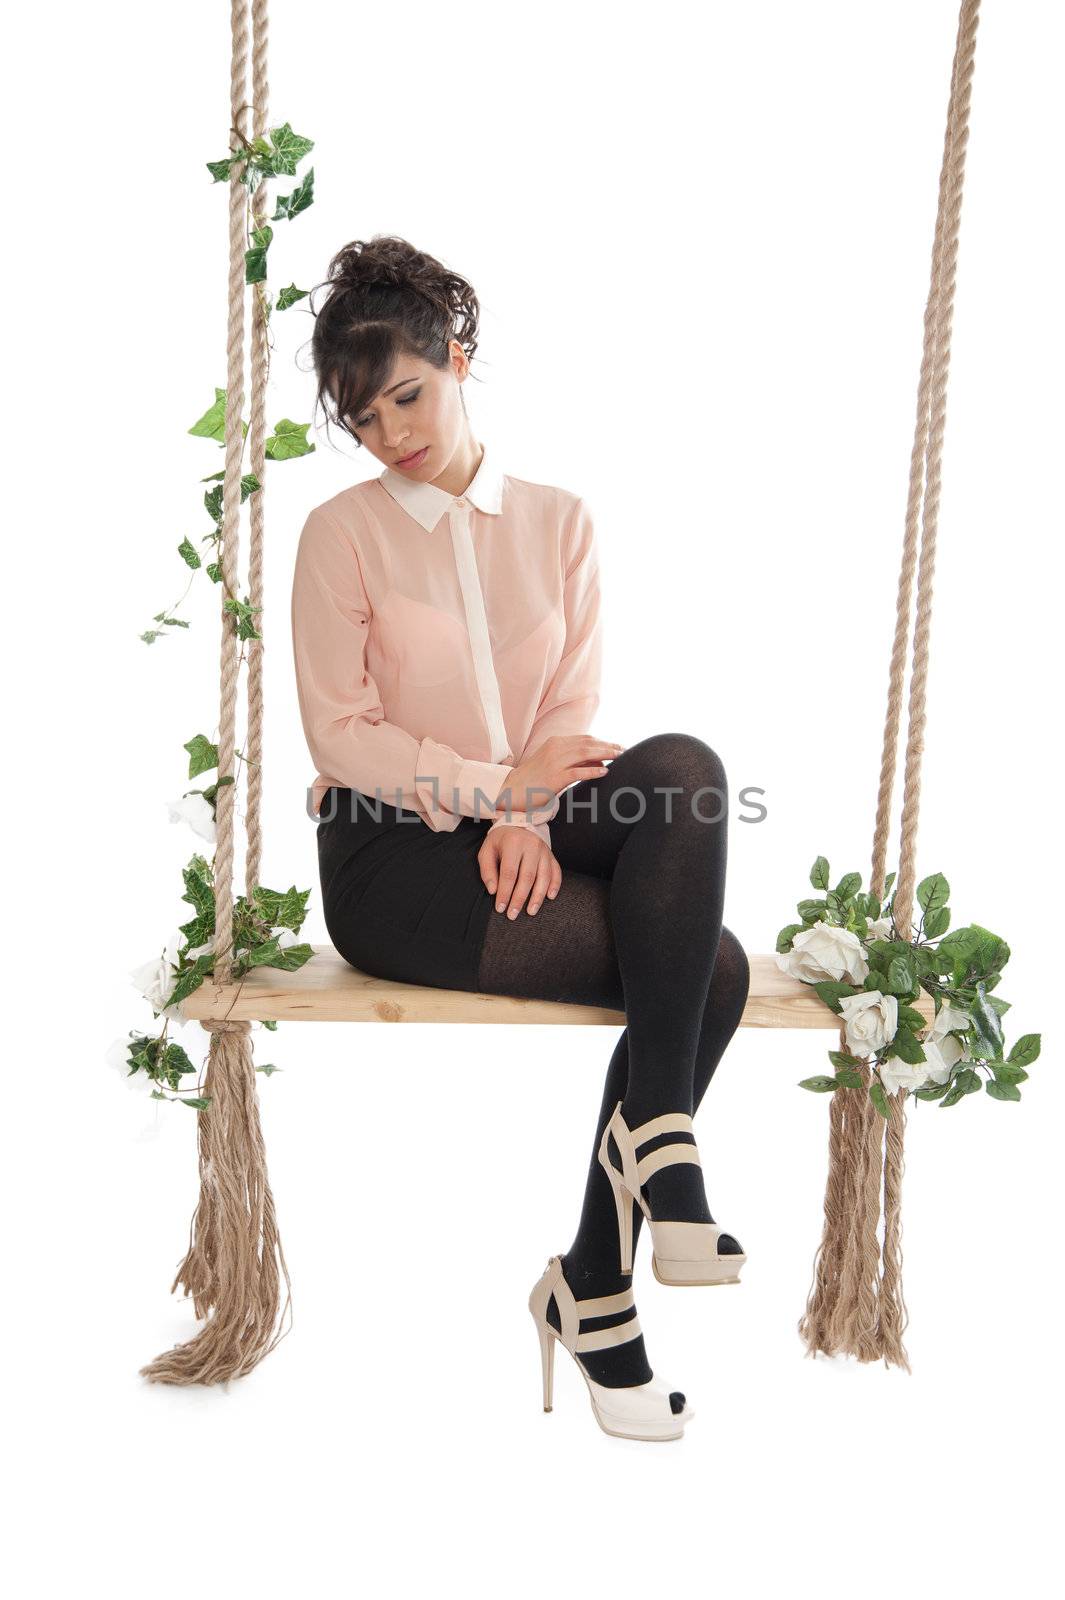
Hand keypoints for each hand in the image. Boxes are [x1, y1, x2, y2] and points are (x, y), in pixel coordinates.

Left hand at [478, 825, 560, 917]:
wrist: (517, 824)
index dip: (505, 892)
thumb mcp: (486, 851)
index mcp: (513, 843)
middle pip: (527, 877)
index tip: (500, 908)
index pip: (509, 873)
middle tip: (513, 914)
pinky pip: (556, 872)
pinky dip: (554, 885)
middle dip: (519, 898)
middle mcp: (531, 845)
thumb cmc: (500, 842)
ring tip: (531, 911)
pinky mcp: (551, 855)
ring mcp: (544, 850)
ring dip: (537, 897)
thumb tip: (493, 891)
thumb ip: (487, 871)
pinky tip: (549, 897)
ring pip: (544, 877)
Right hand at [497, 735, 624, 821]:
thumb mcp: (551, 761)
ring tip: (619, 757)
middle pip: (588, 743)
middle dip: (608, 745)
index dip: (602, 741)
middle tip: (623, 750)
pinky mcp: (554, 778)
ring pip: (585, 753)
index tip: (616, 746)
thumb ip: (571, 758)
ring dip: (605, 753)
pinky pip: (578, 772)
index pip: (584, 738)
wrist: (511, 790)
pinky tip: (604, 771)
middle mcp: (555, 748)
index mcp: (555, 742)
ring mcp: (554, 762)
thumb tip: (598, 759)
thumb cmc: (533, 778)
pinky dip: (593, 770)